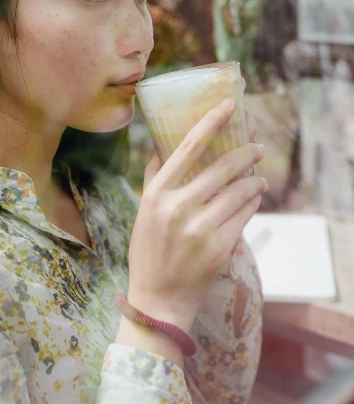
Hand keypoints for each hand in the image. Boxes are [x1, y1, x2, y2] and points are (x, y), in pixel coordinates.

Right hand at [128, 99, 266, 332]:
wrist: (157, 299)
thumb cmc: (149, 250)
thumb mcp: (144, 210)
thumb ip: (154, 177)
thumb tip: (162, 145)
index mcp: (157, 193)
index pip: (189, 147)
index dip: (212, 122)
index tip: (230, 105)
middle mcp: (178, 207)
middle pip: (222, 168)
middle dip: (247, 153)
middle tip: (258, 146)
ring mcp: (200, 228)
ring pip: (239, 192)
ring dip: (254, 180)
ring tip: (260, 177)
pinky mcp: (219, 247)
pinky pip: (244, 215)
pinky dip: (252, 204)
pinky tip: (254, 199)